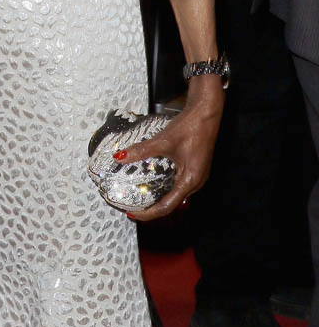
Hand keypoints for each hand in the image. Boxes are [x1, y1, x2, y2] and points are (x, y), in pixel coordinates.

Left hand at [120, 76, 223, 221]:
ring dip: (160, 197)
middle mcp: (196, 182)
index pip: (167, 206)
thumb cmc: (190, 127)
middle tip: (133, 207)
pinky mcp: (196, 167)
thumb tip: (120, 157)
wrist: (207, 112)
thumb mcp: (163, 140)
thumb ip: (141, 150)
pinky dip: (166, 187)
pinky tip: (155, 180)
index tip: (133, 215)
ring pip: (176, 194)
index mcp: (190, 181)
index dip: (149, 213)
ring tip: (141, 197)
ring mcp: (198, 175)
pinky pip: (180, 183)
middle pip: (172, 203)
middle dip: (153, 208)